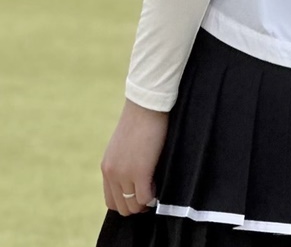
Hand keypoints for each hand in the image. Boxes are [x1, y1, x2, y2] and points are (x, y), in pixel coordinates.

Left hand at [101, 98, 168, 215]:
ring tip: (155, 186)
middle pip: (121, 208)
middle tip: (151, 191)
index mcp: (107, 167)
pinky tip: (159, 182)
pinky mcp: (140, 172)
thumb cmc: (140, 121)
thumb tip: (135, 179)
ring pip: (133, 207)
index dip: (127, 201)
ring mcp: (124, 174)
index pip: (111, 200)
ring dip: (145, 202)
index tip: (141, 192)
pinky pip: (145, 198)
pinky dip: (153, 196)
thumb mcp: (124, 145)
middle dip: (137, 205)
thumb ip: (124, 163)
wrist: (146, 106)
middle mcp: (112, 174)